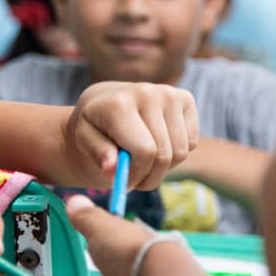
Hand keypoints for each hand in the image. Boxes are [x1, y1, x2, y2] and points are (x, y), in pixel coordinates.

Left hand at [65, 82, 198, 189]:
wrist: (105, 101)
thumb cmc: (93, 125)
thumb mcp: (83, 139)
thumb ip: (97, 153)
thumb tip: (112, 169)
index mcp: (119, 104)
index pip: (145, 151)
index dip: (137, 175)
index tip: (124, 182)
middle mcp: (148, 93)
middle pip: (165, 155)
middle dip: (149, 176)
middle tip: (135, 180)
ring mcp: (170, 94)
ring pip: (181, 152)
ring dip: (164, 168)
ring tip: (143, 162)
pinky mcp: (186, 98)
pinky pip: (192, 142)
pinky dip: (176, 153)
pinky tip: (158, 144)